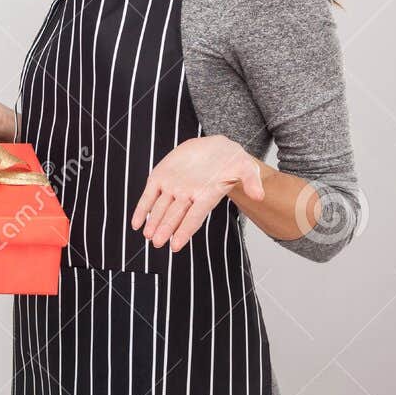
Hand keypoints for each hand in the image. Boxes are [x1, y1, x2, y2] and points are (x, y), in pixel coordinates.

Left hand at [131, 135, 263, 252]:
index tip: (176, 246)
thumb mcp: (246, 167)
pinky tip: (136, 223)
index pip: (194, 217)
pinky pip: (149, 194)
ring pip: (160, 207)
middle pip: (174, 215)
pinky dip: (142, 208)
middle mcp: (188, 195)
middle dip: (165, 229)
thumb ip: (252, 181)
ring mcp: (173, 186)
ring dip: (153, 221)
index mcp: (206, 196)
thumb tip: (259, 196)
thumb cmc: (232, 162)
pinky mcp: (161, 176)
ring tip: (148, 235)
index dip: (185, 231)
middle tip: (157, 243)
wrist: (215, 148)